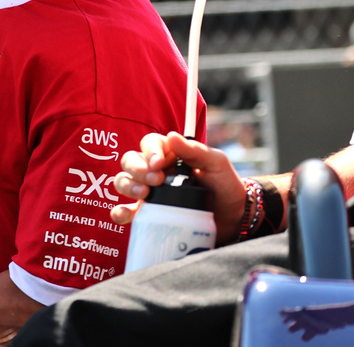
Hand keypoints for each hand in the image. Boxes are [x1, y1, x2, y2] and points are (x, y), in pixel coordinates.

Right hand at [110, 132, 247, 244]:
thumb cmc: (225, 185)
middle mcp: (155, 171)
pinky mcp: (149, 214)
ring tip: (144, 195)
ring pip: (124, 181)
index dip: (150, 151)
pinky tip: (125, 215)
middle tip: (154, 180)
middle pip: (131, 161)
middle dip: (137, 168)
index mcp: (170, 154)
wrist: (233, 217)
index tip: (159, 163)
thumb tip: (172, 136)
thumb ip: (196, 151)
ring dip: (127, 185)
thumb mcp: (216, 163)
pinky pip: (126, 211)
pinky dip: (119, 212)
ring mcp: (150, 192)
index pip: (150, 143)